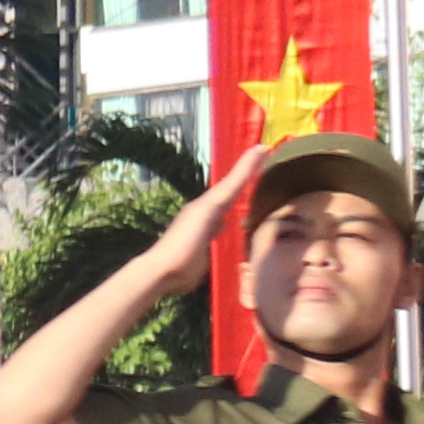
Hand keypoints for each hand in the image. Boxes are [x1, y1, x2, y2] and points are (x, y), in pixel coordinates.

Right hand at [132, 140, 275, 304]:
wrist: (160, 271)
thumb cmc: (176, 274)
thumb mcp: (197, 267)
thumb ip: (204, 260)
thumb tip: (201, 265)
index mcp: (202, 223)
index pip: (224, 206)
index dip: (234, 194)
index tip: (244, 184)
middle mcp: (202, 209)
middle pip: (229, 188)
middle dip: (244, 171)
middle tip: (259, 154)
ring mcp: (205, 206)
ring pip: (232, 181)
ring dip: (248, 164)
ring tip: (262, 149)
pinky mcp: (210, 204)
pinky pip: (234, 182)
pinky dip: (246, 166)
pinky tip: (259, 152)